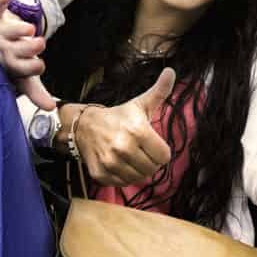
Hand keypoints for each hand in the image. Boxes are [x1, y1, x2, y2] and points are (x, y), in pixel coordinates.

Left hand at [0, 0, 56, 108]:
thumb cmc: (11, 56)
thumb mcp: (23, 73)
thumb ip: (35, 91)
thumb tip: (52, 109)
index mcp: (9, 64)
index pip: (18, 69)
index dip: (29, 68)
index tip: (41, 66)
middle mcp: (0, 48)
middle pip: (12, 50)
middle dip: (25, 49)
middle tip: (40, 44)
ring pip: (6, 30)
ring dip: (16, 29)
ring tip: (30, 28)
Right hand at [73, 68, 176, 187]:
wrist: (84, 126)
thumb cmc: (118, 116)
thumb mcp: (140, 104)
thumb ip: (160, 91)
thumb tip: (171, 72)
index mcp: (137, 131)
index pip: (164, 156)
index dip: (161, 151)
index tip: (152, 144)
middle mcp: (123, 148)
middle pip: (152, 169)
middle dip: (150, 161)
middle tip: (141, 150)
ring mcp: (111, 163)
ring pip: (139, 178)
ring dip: (138, 170)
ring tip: (131, 157)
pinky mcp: (101, 174)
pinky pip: (123, 183)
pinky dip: (124, 177)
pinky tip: (120, 164)